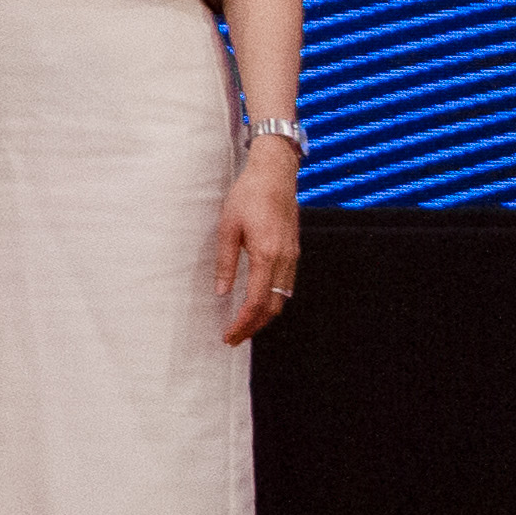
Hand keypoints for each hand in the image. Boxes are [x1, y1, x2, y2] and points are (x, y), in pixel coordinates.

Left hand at [213, 143, 300, 345]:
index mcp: (266, 255)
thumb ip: (225, 263)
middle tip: (233, 339)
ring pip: (282, 299)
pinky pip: (286, 285)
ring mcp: (293, 256)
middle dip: (253, 326)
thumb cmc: (247, 197)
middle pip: (273, 307)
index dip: (243, 324)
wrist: (274, 175)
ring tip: (243, 326)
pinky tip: (258, 304)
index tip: (228, 336)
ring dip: (264, 316)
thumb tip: (221, 292)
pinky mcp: (294, 251)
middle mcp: (285, 260)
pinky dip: (273, 301)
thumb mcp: (227, 228)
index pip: (256, 302)